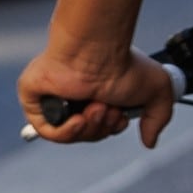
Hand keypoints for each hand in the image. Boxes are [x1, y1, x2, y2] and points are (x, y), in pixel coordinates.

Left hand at [19, 43, 174, 145]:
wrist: (97, 50)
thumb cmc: (123, 63)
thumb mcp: (158, 91)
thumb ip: (159, 118)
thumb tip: (149, 142)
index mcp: (96, 92)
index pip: (100, 126)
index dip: (111, 128)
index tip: (120, 115)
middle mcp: (74, 96)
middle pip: (87, 133)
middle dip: (102, 127)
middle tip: (108, 109)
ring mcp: (52, 98)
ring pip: (69, 134)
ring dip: (88, 128)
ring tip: (96, 107)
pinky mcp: (34, 99)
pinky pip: (46, 129)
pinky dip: (65, 131)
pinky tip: (78, 118)